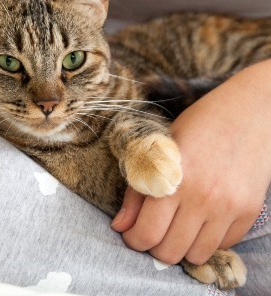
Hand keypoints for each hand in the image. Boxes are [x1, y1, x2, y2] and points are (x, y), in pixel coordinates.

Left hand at [112, 60, 270, 264]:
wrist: (245, 113)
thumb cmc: (195, 126)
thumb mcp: (157, 149)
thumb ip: (137, 190)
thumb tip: (119, 226)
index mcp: (172, 179)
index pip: (147, 233)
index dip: (133, 240)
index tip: (131, 233)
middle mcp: (202, 198)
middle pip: (169, 251)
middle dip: (153, 246)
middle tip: (151, 230)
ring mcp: (229, 207)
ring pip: (196, 255)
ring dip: (180, 247)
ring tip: (175, 226)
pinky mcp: (249, 211)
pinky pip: (222, 245)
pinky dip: (206, 240)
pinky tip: (199, 219)